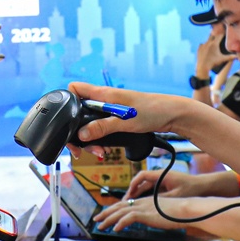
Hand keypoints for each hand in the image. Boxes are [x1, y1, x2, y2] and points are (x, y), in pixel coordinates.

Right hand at [69, 83, 192, 150]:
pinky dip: (99, 138)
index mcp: (104, 94)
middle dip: (77, 131)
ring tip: (97, 152)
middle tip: (81, 148)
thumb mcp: (126, 121)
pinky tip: (104, 149)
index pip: (75, 89)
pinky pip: (101, 127)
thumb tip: (81, 135)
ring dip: (89, 138)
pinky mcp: (118, 117)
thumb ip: (102, 127)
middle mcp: (105, 99)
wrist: (173, 115)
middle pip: (79, 111)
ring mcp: (111, 109)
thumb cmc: (153, 111)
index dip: (66, 101)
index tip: (66, 121)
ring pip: (90, 122)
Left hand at [96, 195, 195, 233]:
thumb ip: (154, 215)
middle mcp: (141, 202)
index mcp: (145, 201)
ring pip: (120, 212)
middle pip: (119, 206)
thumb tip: (151, 219)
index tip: (107, 214)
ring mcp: (142, 207)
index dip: (114, 209)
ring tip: (100, 226)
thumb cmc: (177, 213)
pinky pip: (128, 218)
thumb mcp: (162, 213)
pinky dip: (120, 223)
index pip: (125, 204)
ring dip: (108, 219)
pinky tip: (115, 229)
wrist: (184, 209)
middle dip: (106, 213)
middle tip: (97, 219)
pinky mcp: (145, 214)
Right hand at [124, 167, 194, 199]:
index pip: (142, 176)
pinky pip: (152, 191)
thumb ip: (161, 199)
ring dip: (139, 195)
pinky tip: (142, 206)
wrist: (204, 187)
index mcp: (161, 175)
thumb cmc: (192, 189)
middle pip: (142, 183)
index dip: (133, 184)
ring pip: (146, 188)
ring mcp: (163, 182)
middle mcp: (160, 177)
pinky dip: (146, 197)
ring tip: (130, 205)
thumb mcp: (175, 196)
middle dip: (133, 192)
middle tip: (125, 203)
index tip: (128, 194)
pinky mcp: (166, 187)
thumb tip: (147, 205)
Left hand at [195, 25, 232, 77]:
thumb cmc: (213, 63)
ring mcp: (203, 45)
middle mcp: (208, 42)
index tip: (224, 34)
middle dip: (216, 35)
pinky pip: (202, 44)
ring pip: (207, 40)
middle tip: (218, 38)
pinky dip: (205, 45)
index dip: (223, 34)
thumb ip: (230, 57)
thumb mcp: (222, 59)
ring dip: (210, 40)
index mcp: (214, 44)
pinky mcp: (199, 48)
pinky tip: (206, 48)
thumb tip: (237, 57)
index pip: (220, 35)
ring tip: (213, 43)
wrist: (202, 67)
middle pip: (213, 35)